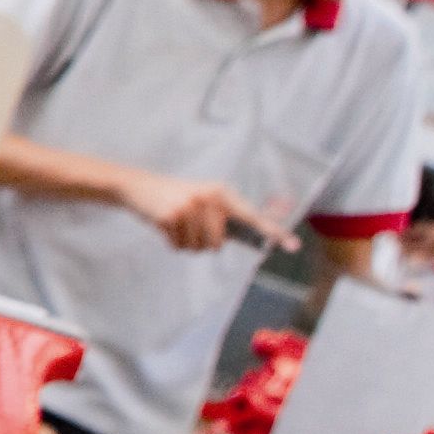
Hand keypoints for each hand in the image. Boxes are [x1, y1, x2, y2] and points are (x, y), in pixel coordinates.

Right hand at [113, 167, 266, 253]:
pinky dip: (172, 241)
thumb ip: (226, 217)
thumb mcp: (204, 200)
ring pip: (198, 248)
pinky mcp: (170, 217)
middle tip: (190, 226)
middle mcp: (209, 198)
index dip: (274, 232)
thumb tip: (253, 239)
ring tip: (177, 224)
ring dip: (186, 243)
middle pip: (218, 243)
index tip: (294, 245)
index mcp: (222, 193)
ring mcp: (189, 207)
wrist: (139, 186)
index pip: (252, 217)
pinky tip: (165, 225)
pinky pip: (179, 246)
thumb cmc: (176, 197)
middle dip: (203, 242)